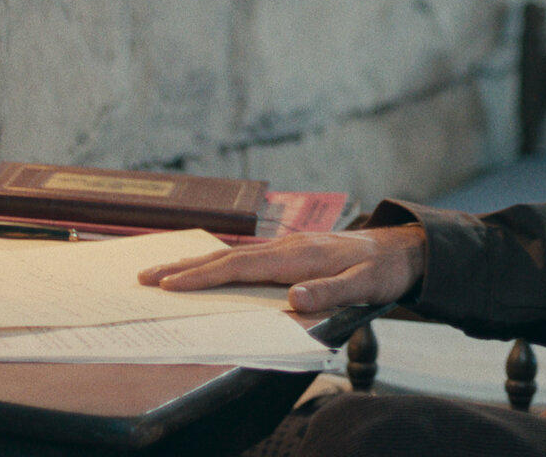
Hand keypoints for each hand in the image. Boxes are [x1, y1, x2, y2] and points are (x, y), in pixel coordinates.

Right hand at [135, 226, 426, 312]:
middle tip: (143, 277)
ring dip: (194, 264)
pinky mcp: (291, 251)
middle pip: (225, 257)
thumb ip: (331, 292)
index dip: (202, 277)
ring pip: (231, 256)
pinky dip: (217, 262)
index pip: (239, 267)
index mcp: (298, 256)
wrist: (402, 249)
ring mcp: (287, 247)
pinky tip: (206, 267)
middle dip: (182, 267)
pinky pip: (245, 257)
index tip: (168, 285)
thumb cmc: (383, 270)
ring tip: (160, 271)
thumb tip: (293, 298)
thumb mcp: (366, 285)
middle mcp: (286, 247)